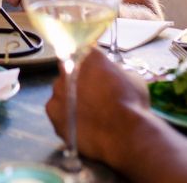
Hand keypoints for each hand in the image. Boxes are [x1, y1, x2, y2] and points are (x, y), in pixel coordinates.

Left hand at [45, 51, 150, 166]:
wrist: (124, 134)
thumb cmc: (132, 105)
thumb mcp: (133, 78)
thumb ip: (117, 70)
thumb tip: (113, 73)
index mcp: (89, 55)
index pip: (86, 52)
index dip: (92, 64)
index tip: (98, 72)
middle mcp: (69, 67)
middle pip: (71, 70)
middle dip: (79, 79)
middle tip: (93, 93)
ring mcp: (58, 88)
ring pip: (62, 90)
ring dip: (71, 97)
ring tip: (88, 112)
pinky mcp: (52, 110)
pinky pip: (57, 109)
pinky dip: (65, 114)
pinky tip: (80, 123)